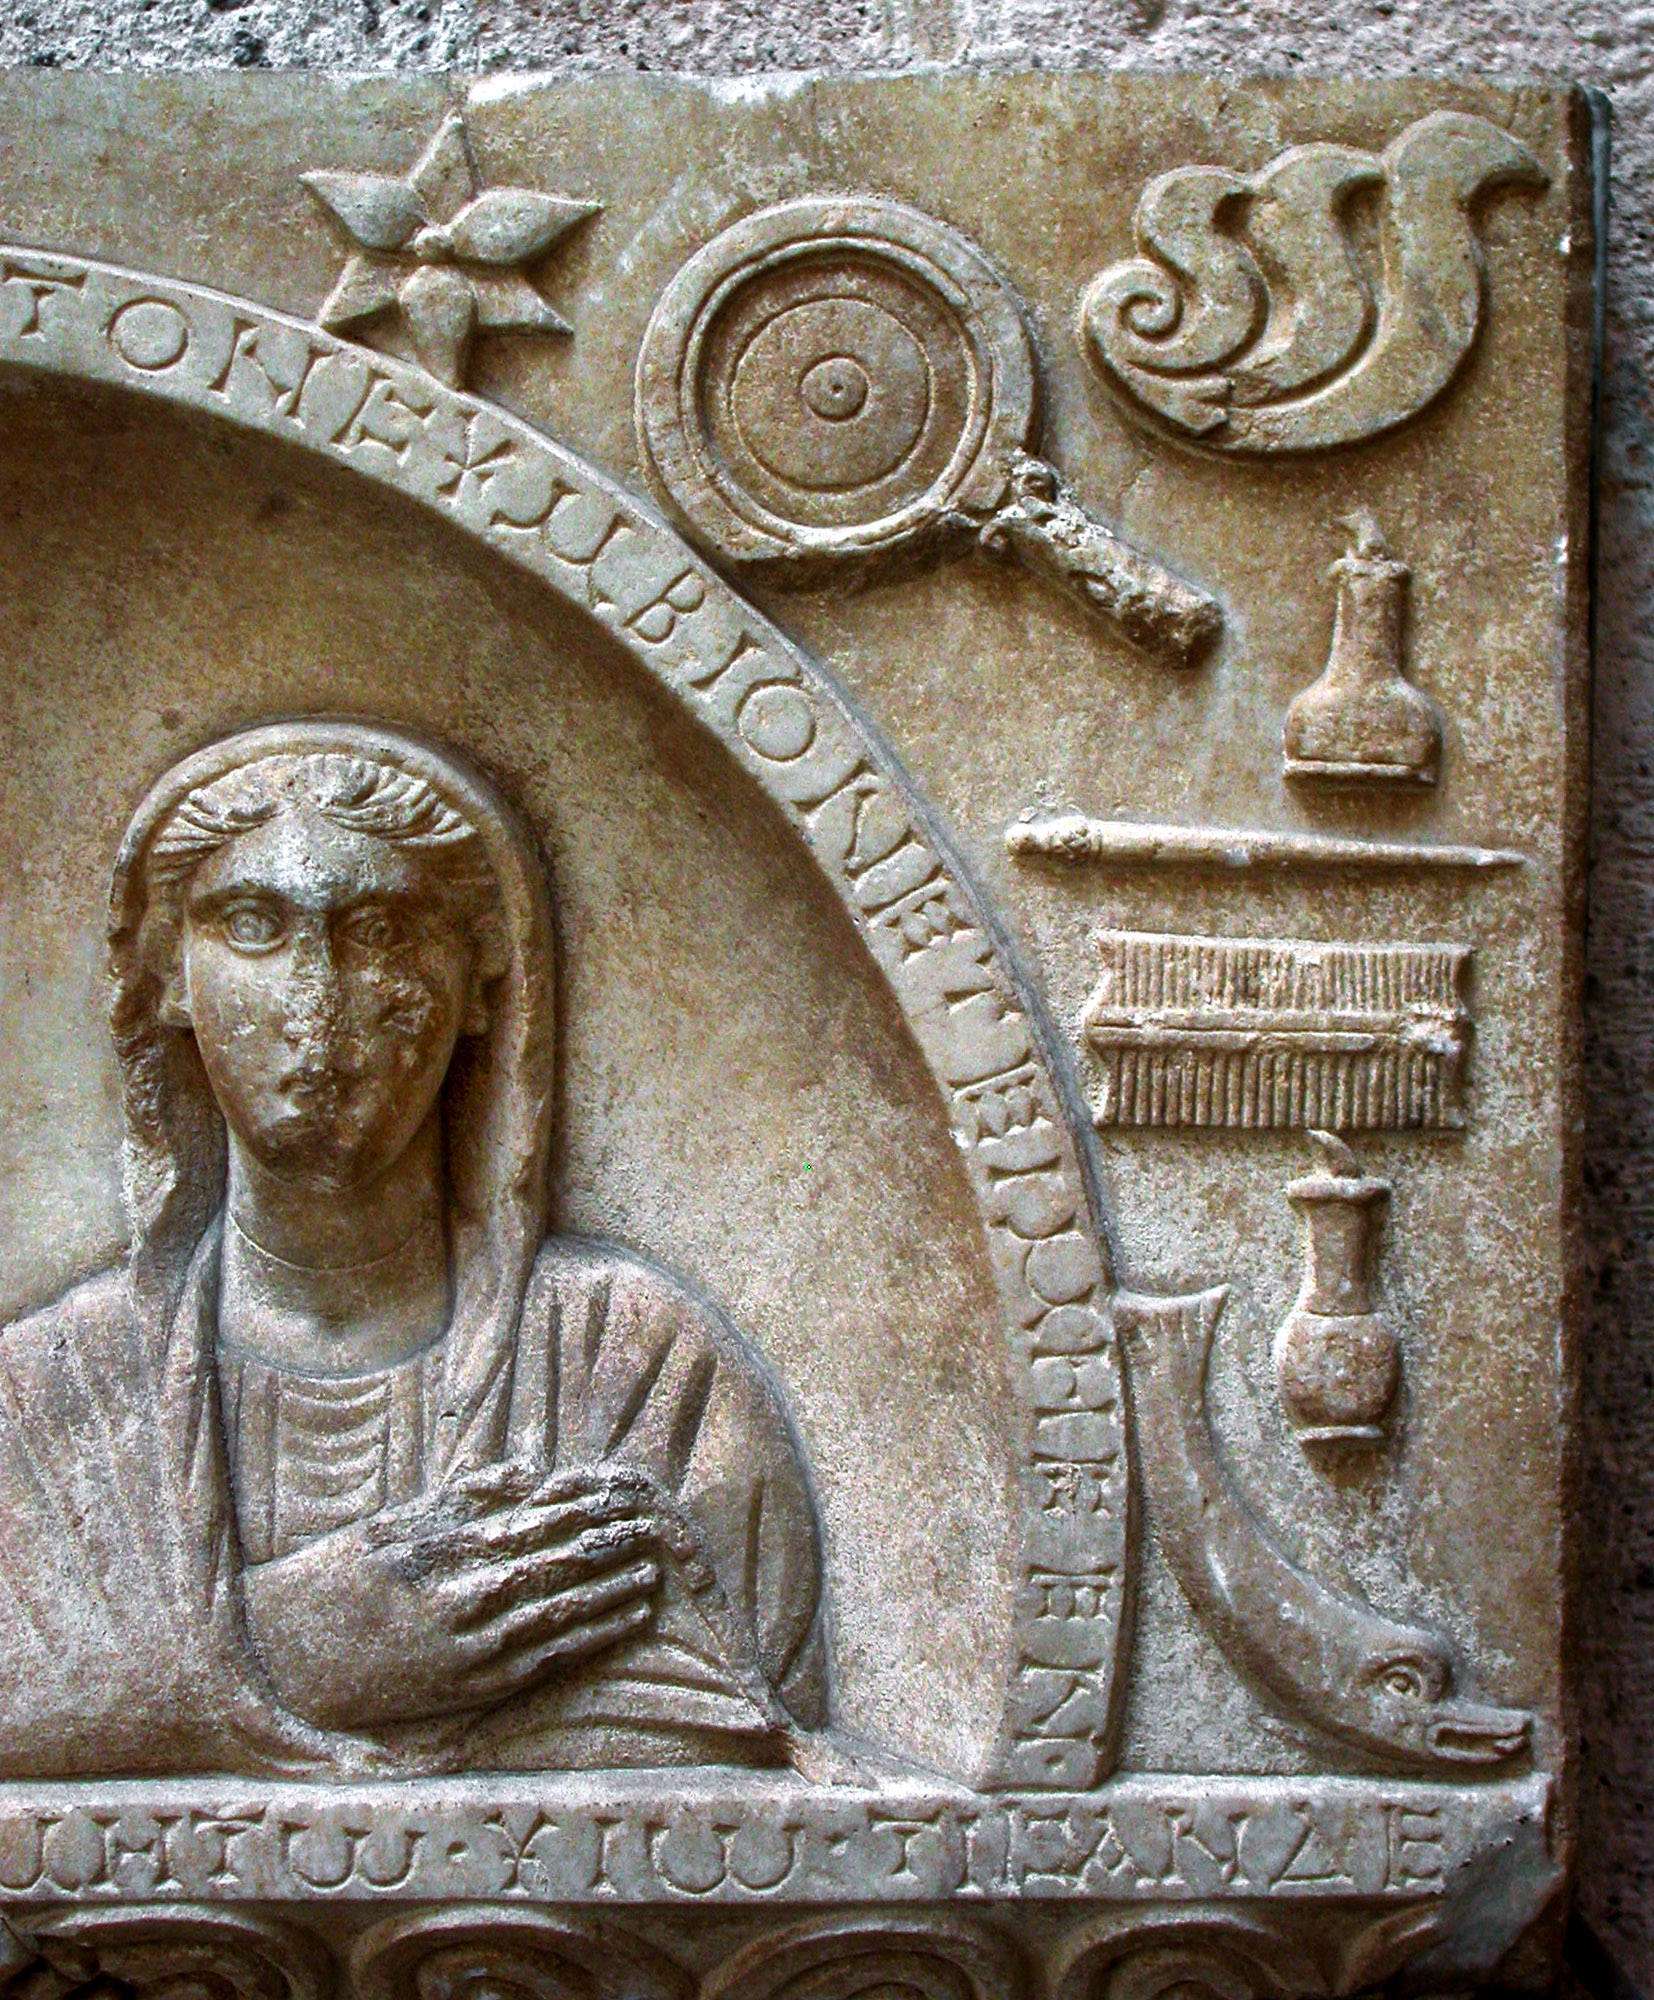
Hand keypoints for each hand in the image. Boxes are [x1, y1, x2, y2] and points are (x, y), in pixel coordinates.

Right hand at [241, 1461, 671, 1730]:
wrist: (284, 1664)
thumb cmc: (339, 1579)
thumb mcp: (392, 1523)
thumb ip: (462, 1496)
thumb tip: (528, 1472)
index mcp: (439, 1549)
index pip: (532, 1521)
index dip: (584, 1507)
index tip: (622, 1491)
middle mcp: (458, 1600)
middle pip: (555, 1564)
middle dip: (608, 1543)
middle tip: (654, 1525)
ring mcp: (467, 1649)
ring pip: (560, 1613)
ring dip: (612, 1590)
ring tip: (653, 1571)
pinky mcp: (470, 1689)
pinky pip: (547, 1659)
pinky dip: (593, 1637)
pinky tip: (626, 1619)